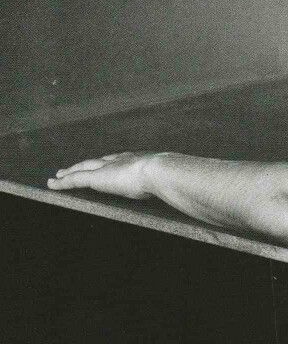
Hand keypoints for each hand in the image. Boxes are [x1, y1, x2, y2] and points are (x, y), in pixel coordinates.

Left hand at [47, 151, 163, 200]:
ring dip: (69, 172)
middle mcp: (119, 160)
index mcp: (136, 159)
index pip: (116, 160)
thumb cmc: (168, 176)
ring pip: (82, 169)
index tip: (102, 164)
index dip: (106, 162)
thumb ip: (168, 179)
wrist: (159, 170)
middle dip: (84, 164)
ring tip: (58, 175)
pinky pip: (74, 180)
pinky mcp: (97, 178)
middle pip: (95, 162)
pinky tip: (52, 184)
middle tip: (72, 167)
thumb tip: (179, 184)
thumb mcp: (168, 177)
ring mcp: (107, 168)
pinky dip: (62, 182)